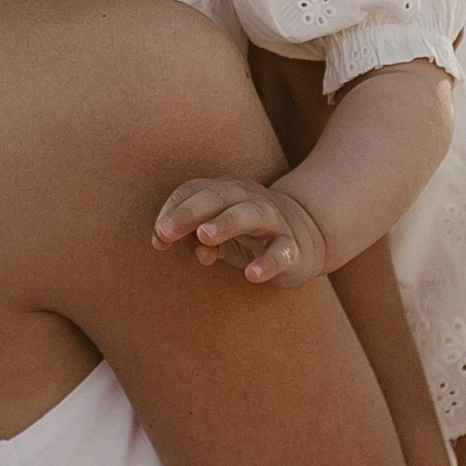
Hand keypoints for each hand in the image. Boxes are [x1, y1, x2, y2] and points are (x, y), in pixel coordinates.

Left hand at [153, 176, 330, 284]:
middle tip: (166, 231)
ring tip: (204, 237)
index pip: (195, 191)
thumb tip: (159, 239)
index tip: (158, 236)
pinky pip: (282, 251)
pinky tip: (252, 274)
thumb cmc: (247, 234)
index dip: (174, 210)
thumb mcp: (217, 233)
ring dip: (227, 222)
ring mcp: (274, 221)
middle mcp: (249, 199)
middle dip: (191, 211)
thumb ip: (189, 234)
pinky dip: (268, 262)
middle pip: (219, 196)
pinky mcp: (293, 247)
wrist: (306, 237)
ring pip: (251, 214)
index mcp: (227, 192)